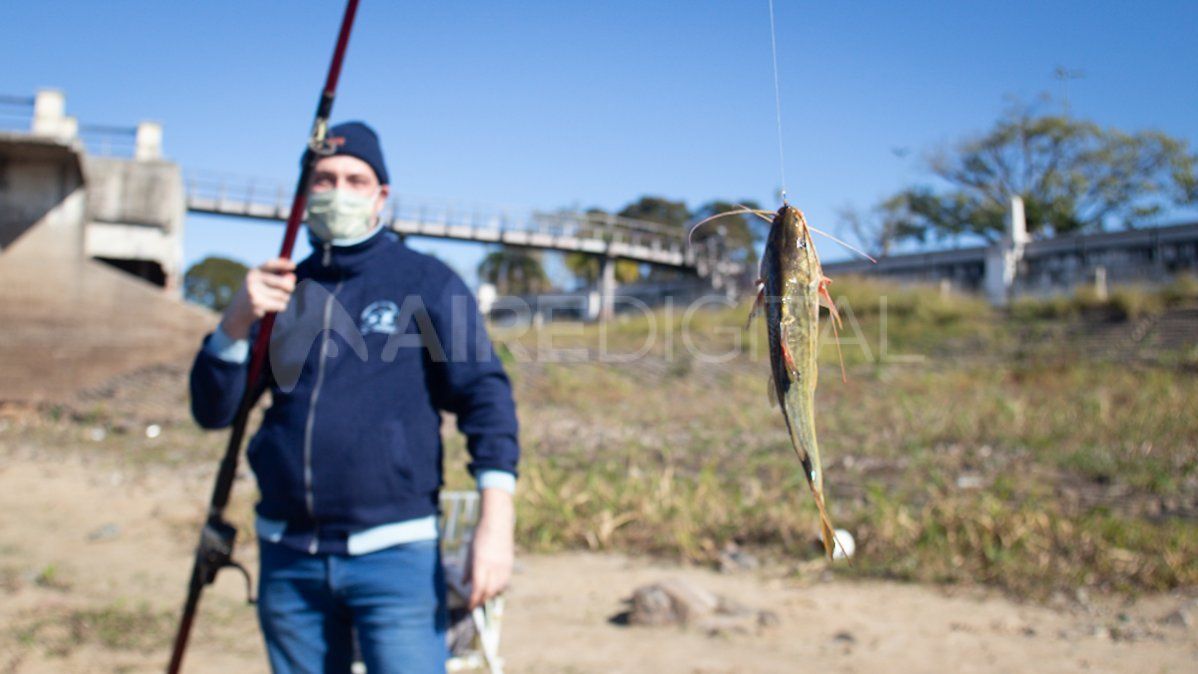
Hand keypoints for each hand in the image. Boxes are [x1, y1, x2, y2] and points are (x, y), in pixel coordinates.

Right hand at [220, 258, 296, 338]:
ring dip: (284, 299)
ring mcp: (254, 293)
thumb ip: (280, 278)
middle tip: (290, 290)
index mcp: (254, 273)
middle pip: (283, 283)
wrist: (237, 312)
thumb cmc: (256, 294)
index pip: (270, 264)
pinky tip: (272, 307)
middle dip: (290, 287)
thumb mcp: (265, 283)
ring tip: (275, 300)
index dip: (282, 264)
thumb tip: (292, 277)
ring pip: (283, 295)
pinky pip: (280, 305)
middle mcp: (252, 281)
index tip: (293, 266)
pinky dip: (281, 307)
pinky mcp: (258, 305)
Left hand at [464, 488, 513, 609]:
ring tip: (483, 597)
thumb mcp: (470, 551)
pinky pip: (505, 581)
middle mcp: (493, 566)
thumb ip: (467, 569)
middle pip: (488, 591)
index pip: (478, 588)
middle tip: (475, 604)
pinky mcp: (510, 564)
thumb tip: (464, 584)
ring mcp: (503, 565)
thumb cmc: (480, 535)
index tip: (469, 606)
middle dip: (481, 600)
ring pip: (498, 588)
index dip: (473, 600)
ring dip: (490, 595)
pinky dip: (498, 588)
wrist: (498, 522)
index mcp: (481, 562)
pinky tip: (493, 588)